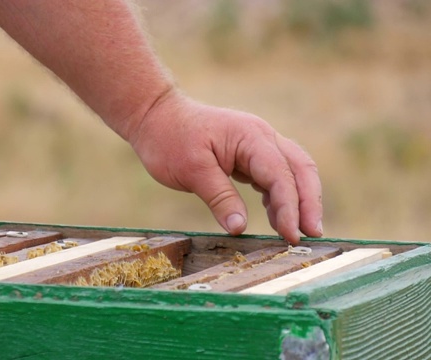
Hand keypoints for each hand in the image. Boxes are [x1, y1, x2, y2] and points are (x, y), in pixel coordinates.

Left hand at [129, 91, 322, 243]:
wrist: (156, 117)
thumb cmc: (170, 139)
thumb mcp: (191, 171)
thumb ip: (219, 198)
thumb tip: (240, 228)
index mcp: (250, 137)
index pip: (280, 174)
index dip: (290, 207)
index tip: (292, 236)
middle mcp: (261, 137)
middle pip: (300, 169)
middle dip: (309, 203)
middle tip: (313, 236)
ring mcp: (257, 145)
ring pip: (292, 172)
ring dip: (298, 201)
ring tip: (296, 234)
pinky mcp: (249, 155)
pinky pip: (274, 176)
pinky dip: (280, 197)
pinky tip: (277, 219)